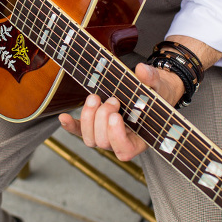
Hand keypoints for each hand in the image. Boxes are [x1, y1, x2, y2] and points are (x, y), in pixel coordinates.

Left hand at [58, 62, 183, 161]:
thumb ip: (152, 79)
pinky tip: (63, 117)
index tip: (116, 117)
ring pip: (89, 139)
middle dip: (103, 119)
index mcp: (139, 140)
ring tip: (95, 98)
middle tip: (113, 100)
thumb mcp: (158, 86)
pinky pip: (78, 131)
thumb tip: (142, 69)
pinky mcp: (93, 126)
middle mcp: (119, 142)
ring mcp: (105, 135)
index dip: (116, 136)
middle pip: (103, 142)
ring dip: (88, 117)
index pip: (124, 151)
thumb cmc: (156, 94)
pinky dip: (70, 125)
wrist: (148, 90)